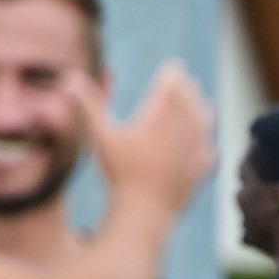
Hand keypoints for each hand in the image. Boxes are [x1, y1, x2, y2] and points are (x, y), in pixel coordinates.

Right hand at [67, 61, 213, 214]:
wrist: (142, 211)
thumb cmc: (118, 173)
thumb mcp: (100, 136)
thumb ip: (89, 105)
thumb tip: (70, 77)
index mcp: (156, 121)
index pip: (170, 90)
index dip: (173, 76)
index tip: (174, 67)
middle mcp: (178, 133)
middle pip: (188, 104)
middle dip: (188, 90)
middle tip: (187, 81)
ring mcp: (192, 152)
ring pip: (203, 125)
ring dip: (202, 112)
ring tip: (202, 104)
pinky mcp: (200, 171)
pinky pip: (208, 152)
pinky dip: (207, 142)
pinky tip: (206, 139)